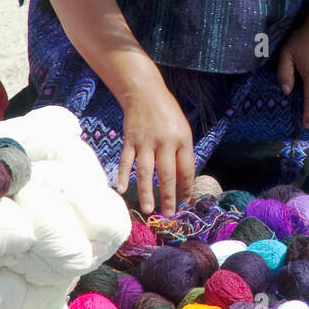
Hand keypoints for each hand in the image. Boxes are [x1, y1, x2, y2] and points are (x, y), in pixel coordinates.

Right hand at [117, 86, 193, 216]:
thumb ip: (183, 153)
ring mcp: (145, 142)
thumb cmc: (168, 115)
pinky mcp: (130, 140)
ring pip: (145, 171)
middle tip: (169, 214)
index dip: (186, 187)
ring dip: (146, 192)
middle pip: (167, 174)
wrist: (145, 94)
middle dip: (169, 196)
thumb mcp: (183, 130)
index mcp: (182, 139)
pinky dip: (123, 176)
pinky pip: (126, 161)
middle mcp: (164, 142)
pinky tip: (122, 190)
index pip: (186, 169)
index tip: (185, 202)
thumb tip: (183, 181)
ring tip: (148, 209)